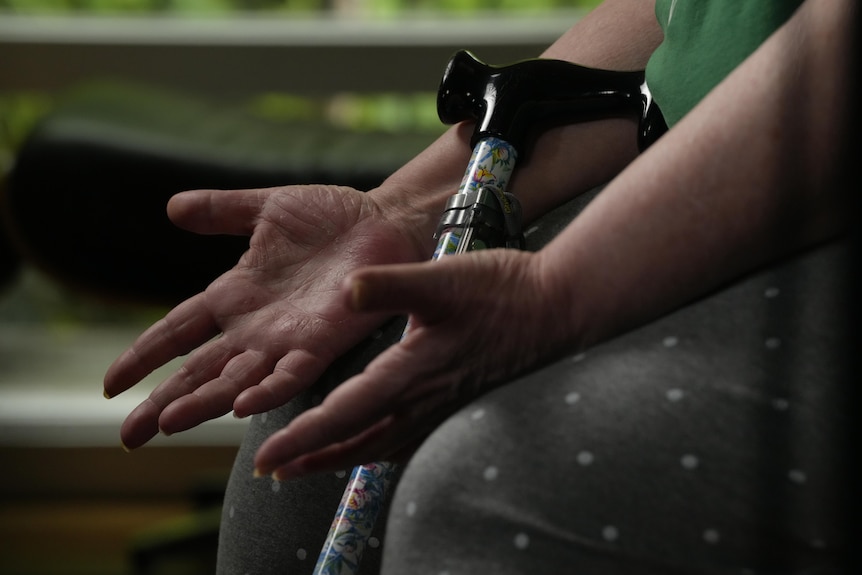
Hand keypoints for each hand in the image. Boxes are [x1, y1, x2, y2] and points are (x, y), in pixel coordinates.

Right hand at [104, 185, 426, 449]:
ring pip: (237, 380)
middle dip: (163, 401)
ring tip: (167, 424)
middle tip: (129, 436)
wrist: (385, 217)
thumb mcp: (265, 208)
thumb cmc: (331, 215)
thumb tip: (172, 207)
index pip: (178, 331)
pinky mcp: (324, 341)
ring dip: (204, 403)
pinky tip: (240, 407)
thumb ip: (222, 212)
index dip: (145, 355)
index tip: (111, 384)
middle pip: (199, 369)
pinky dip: (266, 389)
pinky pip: (291, 372)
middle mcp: (256, 325)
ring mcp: (287, 337)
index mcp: (236, 295)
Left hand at [252, 248, 571, 478]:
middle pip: (357, 443)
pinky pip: (408, 439)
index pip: (345, 416)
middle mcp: (423, 399)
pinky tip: (373, 443)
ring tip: (310, 464)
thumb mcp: (442, 279)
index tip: (265, 458)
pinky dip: (378, 449)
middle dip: (311, 459)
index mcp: (411, 373)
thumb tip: (345, 290)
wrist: (558, 308)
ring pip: (382, 446)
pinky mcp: (458, 402)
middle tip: (273, 471)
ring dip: (341, 458)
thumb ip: (390, 284)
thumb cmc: (503, 292)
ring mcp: (444, 406)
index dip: (302, 439)